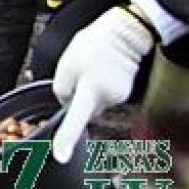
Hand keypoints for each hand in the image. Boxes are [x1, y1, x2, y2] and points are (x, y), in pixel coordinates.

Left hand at [51, 7, 153, 163]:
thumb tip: (65, 103)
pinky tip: (102, 67)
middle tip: (77, 72)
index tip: (61, 156)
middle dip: (75, 97)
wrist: (127, 32)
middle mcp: (106, 99)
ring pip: (92, 101)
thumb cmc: (95, 44)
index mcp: (89, 89)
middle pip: (81, 109)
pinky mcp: (123, 93)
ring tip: (91, 64)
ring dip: (88, 88)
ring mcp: (117, 97)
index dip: (67, 138)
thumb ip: (62, 87)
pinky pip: (103, 94)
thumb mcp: (67, 63)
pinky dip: (99, 83)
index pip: (75, 119)